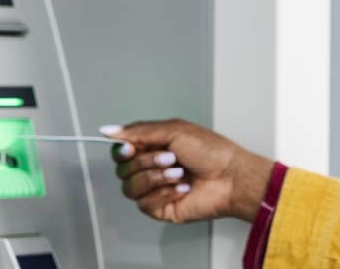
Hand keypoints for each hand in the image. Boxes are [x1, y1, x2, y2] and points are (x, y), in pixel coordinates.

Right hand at [104, 119, 275, 223]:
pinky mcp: (160, 208)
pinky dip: (164, 193)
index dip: (121, 150)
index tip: (131, 148)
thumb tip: (108, 131)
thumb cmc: (212, 152)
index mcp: (153, 147)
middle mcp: (152, 168)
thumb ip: (139, 131)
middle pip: (122, 169)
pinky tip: (182, 188)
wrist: (231, 177)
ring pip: (130, 187)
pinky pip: (144, 203)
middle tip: (171, 157)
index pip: (121, 151)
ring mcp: (155, 190)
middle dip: (146, 162)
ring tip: (179, 173)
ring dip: (155, 178)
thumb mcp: (175, 130)